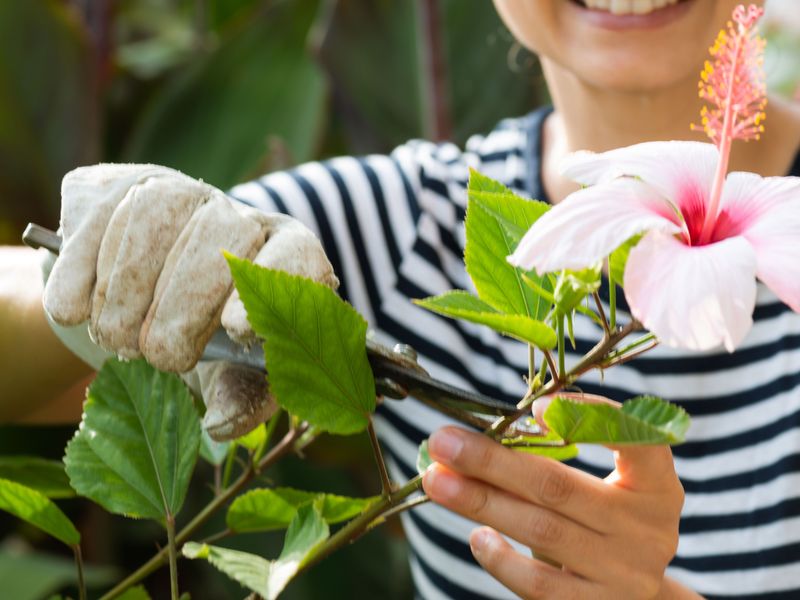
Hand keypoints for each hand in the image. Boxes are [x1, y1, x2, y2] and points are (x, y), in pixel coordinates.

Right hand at [43, 164, 337, 438]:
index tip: (238, 331)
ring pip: (156, 212)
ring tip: (115, 340)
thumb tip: (221, 424)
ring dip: (127, 288)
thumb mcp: (231, 372)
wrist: (147, 301)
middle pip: (221, 234)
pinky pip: (100, 210)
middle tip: (159, 357)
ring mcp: (181, 191)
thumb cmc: (207, 340)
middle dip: (183, 303)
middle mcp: (240, 214)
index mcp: (286, 257)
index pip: (297, 255)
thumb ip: (240, 396)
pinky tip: (73, 308)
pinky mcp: (120, 184)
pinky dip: (80, 267)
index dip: (269, 289)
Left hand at [421, 420, 684, 598]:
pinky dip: (501, 558)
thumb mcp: (604, 488)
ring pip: (541, 530)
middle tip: (444, 442)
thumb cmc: (607, 524)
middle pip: (558, 486)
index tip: (533, 408)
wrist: (639, 599)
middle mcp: (648, 529)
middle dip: (492, 461)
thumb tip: (477, 437)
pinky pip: (539, 584)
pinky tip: (476, 536)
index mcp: (657, 485)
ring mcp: (624, 573)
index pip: (637, 441)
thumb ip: (559, 460)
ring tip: (437, 481)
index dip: (588, 417)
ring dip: (481, 502)